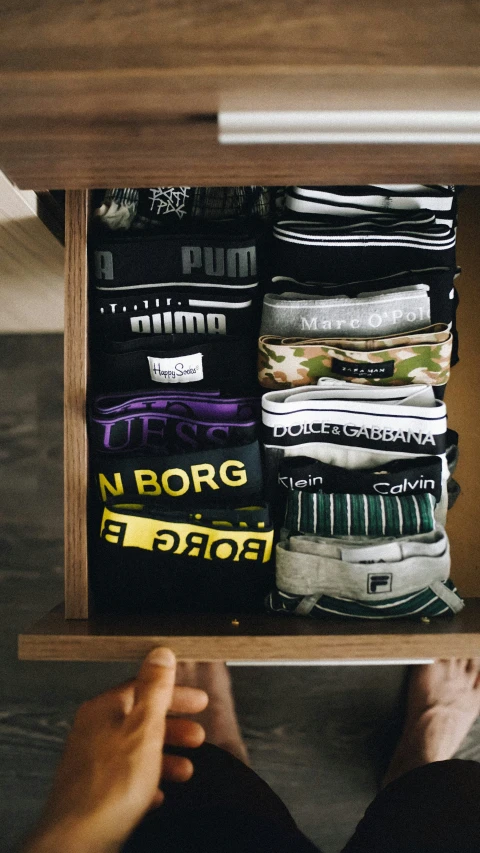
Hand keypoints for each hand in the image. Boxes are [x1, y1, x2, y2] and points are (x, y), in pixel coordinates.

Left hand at [22, 647, 207, 852]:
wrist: (80, 838)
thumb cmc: (110, 785)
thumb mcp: (144, 727)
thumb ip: (155, 689)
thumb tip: (160, 655)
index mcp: (104, 709)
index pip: (144, 689)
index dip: (175, 695)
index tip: (198, 702)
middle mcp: (93, 731)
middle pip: (141, 719)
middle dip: (174, 728)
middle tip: (198, 734)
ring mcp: (92, 762)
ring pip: (135, 751)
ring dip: (165, 757)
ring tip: (187, 768)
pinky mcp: (93, 791)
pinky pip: (126, 779)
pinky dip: (147, 781)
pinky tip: (159, 791)